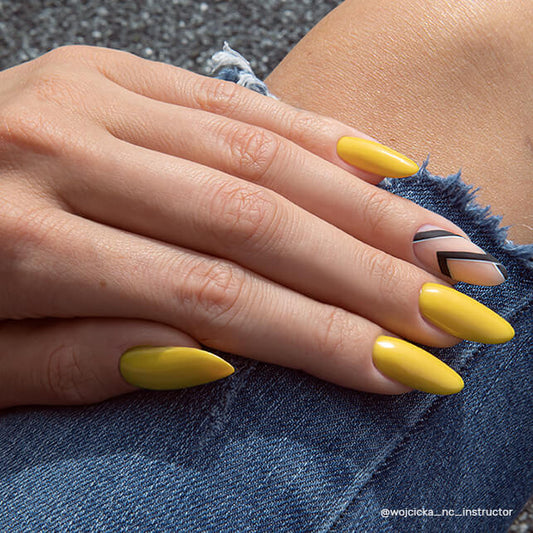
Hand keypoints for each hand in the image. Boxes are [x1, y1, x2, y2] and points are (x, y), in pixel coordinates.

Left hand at [0, 46, 511, 406]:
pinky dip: (315, 133)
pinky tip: (381, 166)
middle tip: (456, 312)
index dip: (320, 338)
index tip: (404, 369)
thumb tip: (211, 356)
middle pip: (256, 221)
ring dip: (364, 209)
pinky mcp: (107, 71)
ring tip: (439, 250)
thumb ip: (82, 363)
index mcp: (18, 243)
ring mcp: (87, 96)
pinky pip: (234, 100)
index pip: (214, 298)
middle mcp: (59, 152)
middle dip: (369, 275)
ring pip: (260, 154)